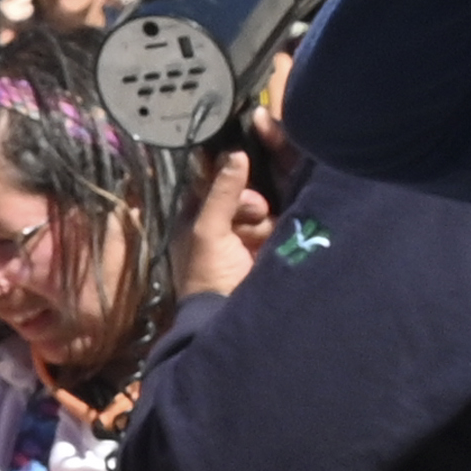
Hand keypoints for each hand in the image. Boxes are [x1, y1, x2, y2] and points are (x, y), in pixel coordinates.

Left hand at [172, 150, 277, 304]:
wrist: (227, 318)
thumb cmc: (208, 273)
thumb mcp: (208, 229)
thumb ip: (222, 191)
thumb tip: (236, 152)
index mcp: (195, 218)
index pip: (216, 184)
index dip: (230, 181)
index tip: (243, 185)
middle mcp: (217, 226)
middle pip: (242, 197)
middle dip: (251, 204)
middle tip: (257, 214)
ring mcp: (240, 241)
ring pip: (261, 213)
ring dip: (264, 222)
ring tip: (263, 237)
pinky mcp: (262, 254)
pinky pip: (274, 231)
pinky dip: (275, 234)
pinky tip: (275, 242)